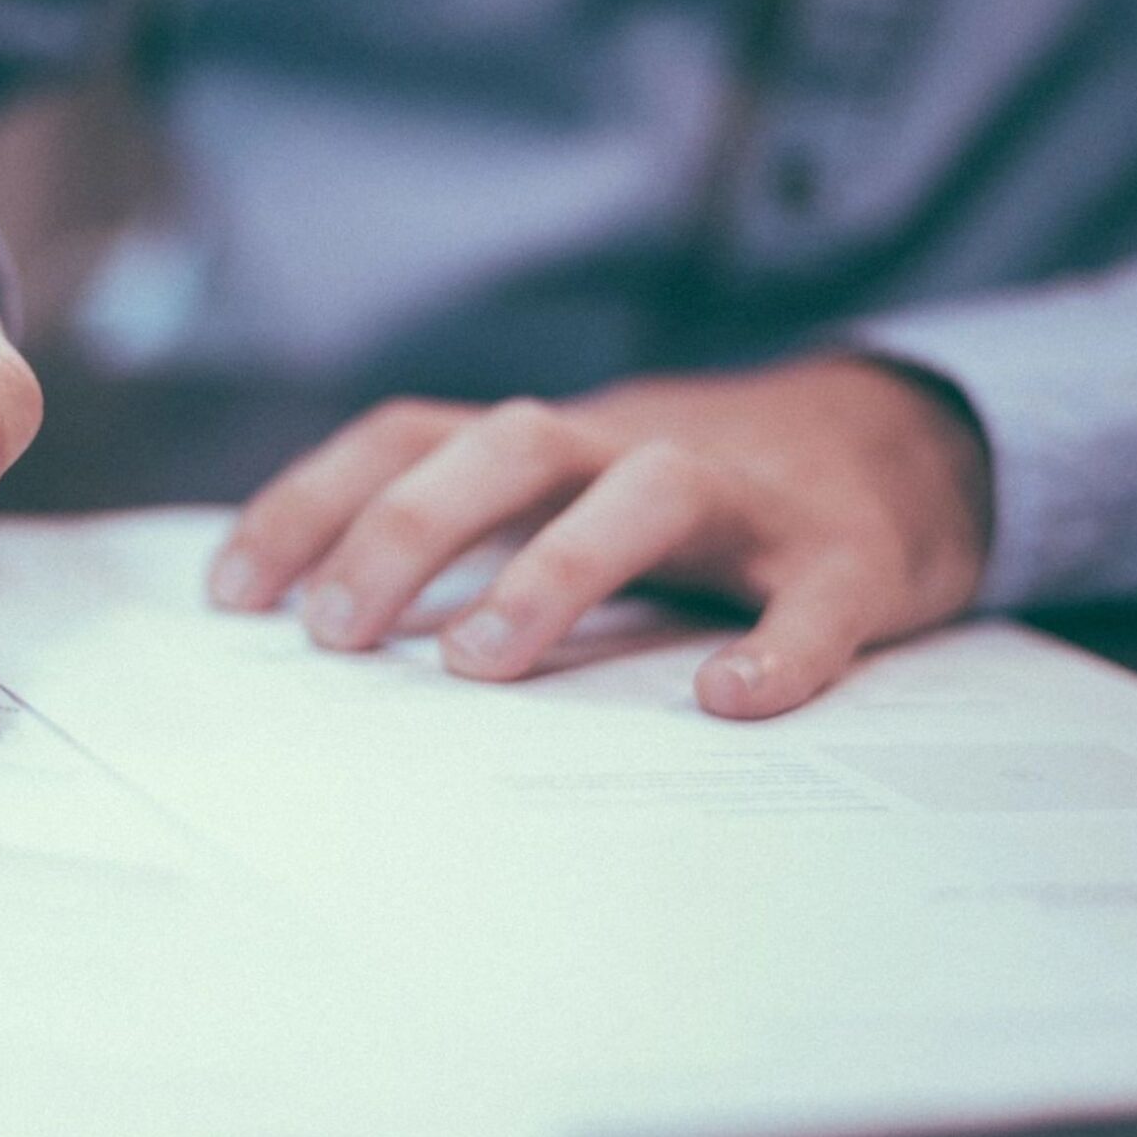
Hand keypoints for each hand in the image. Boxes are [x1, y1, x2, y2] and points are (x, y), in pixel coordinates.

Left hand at [207, 357, 992, 717]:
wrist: (905, 446)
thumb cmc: (695, 500)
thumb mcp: (569, 494)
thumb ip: (470, 538)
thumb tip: (317, 630)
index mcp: (553, 444)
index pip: (411, 437)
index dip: (314, 501)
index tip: (231, 595)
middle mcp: (633, 447)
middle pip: (509, 445)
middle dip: (409, 529)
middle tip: (335, 635)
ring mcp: (746, 497)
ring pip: (646, 492)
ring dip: (554, 568)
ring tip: (479, 664)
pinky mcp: (849, 555)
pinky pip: (814, 596)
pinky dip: (777, 646)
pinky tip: (728, 700)